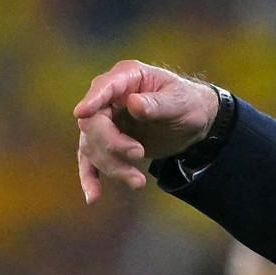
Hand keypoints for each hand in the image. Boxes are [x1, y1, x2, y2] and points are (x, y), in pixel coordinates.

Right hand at [73, 60, 221, 203]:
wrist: (194, 122)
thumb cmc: (188, 104)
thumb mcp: (179, 102)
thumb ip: (157, 104)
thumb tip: (133, 104)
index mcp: (127, 77)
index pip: (103, 87)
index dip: (92, 100)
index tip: (82, 113)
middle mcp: (110, 97)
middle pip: (93, 122)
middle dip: (112, 143)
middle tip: (139, 154)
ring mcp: (106, 120)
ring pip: (93, 146)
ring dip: (112, 166)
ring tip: (139, 182)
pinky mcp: (108, 143)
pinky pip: (91, 160)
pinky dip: (90, 178)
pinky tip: (92, 197)